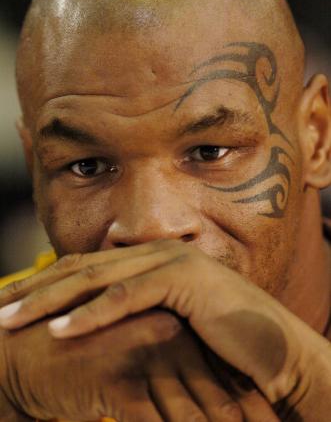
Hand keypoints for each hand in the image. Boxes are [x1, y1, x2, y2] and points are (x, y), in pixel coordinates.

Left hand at [0, 239, 327, 418]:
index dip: (46, 282)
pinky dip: (92, 315)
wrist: (270, 346)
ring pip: (98, 278)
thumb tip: (93, 321)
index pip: (87, 266)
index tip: (13, 301)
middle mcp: (157, 251)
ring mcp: (170, 260)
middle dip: (37, 288)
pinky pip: (128, 297)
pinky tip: (59, 331)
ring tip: (12, 320)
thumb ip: (136, 312)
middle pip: (83, 267)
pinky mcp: (184, 280)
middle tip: (0, 307)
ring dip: (51, 301)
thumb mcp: (167, 321)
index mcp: (149, 257)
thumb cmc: (218, 339)